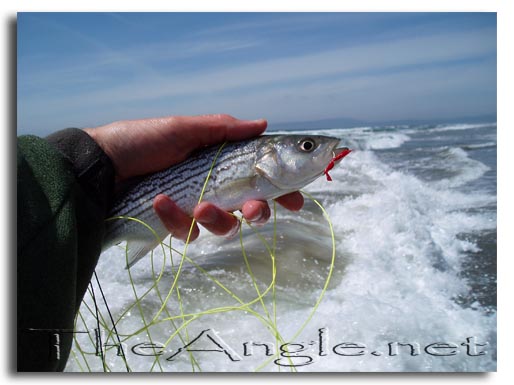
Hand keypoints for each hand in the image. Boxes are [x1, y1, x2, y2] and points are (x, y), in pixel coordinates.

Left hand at [85, 114, 303, 240]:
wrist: (99, 167)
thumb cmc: (140, 142)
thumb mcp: (183, 129)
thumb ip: (223, 129)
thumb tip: (263, 122)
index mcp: (219, 161)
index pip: (260, 176)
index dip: (281, 189)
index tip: (297, 200)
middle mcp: (212, 185)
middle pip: (249, 207)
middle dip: (258, 212)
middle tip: (254, 211)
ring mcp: (194, 207)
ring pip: (223, 226)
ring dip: (217, 218)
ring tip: (200, 206)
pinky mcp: (174, 225)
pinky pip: (188, 231)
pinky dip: (177, 218)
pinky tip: (161, 202)